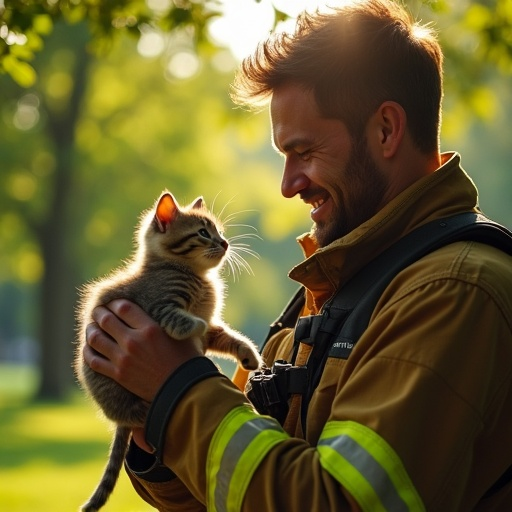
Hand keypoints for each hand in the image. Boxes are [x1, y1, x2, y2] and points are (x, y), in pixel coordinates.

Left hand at [84, 299, 203, 401]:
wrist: (183, 391)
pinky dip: (88, 352)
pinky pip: (94, 361)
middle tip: (97, 311)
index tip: (113, 303)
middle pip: (106, 320)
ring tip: (91, 327)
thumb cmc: (188, 361)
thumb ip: (171, 321)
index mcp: (151, 328)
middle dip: (99, 313)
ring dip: (90, 330)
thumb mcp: (182, 334)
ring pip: (96, 339)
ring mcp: (123, 359)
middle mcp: (134, 341)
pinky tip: (89, 348)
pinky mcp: (118, 375)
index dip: (115, 303)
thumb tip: (169, 310)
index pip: (124, 308)